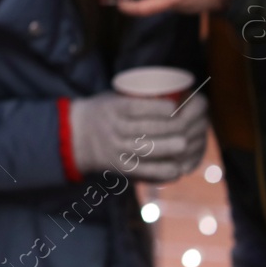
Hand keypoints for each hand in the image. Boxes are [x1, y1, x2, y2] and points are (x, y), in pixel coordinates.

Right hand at [68, 91, 208, 180]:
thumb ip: (140, 98)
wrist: (78, 136)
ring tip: (184, 144)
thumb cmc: (105, 112)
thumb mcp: (114, 98)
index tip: (174, 106)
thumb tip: (179, 94)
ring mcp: (117, 150)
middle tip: (187, 126)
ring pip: (147, 150)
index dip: (157, 108)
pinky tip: (177, 168)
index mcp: (113, 108)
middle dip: (170, 128)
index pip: (136, 107)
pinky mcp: (121, 167)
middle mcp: (114, 129)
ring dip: (169, 148)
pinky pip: (144, 172)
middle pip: (146, 130)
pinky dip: (162, 171)